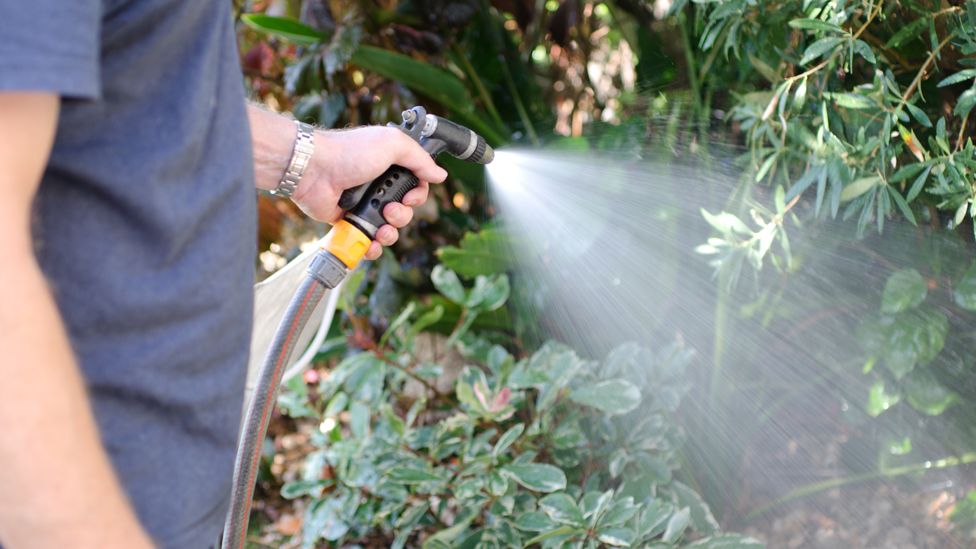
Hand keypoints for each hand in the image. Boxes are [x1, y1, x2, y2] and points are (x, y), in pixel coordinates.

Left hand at [248, 106, 447, 259]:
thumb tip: (440, 175)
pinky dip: (373, 247)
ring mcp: (364, 206)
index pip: (415, 187)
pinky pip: (368, 241)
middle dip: (403, 216)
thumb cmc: (349, 152)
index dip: (418, 195)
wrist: (313, 170)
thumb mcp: (392, 144)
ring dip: (391, 234)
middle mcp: (378, 186)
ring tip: (381, 227)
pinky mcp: (349, 222)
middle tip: (390, 210)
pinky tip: (372, 244)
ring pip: (389, 230)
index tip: (411, 196)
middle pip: (405, 211)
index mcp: (390, 167)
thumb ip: (419, 159)